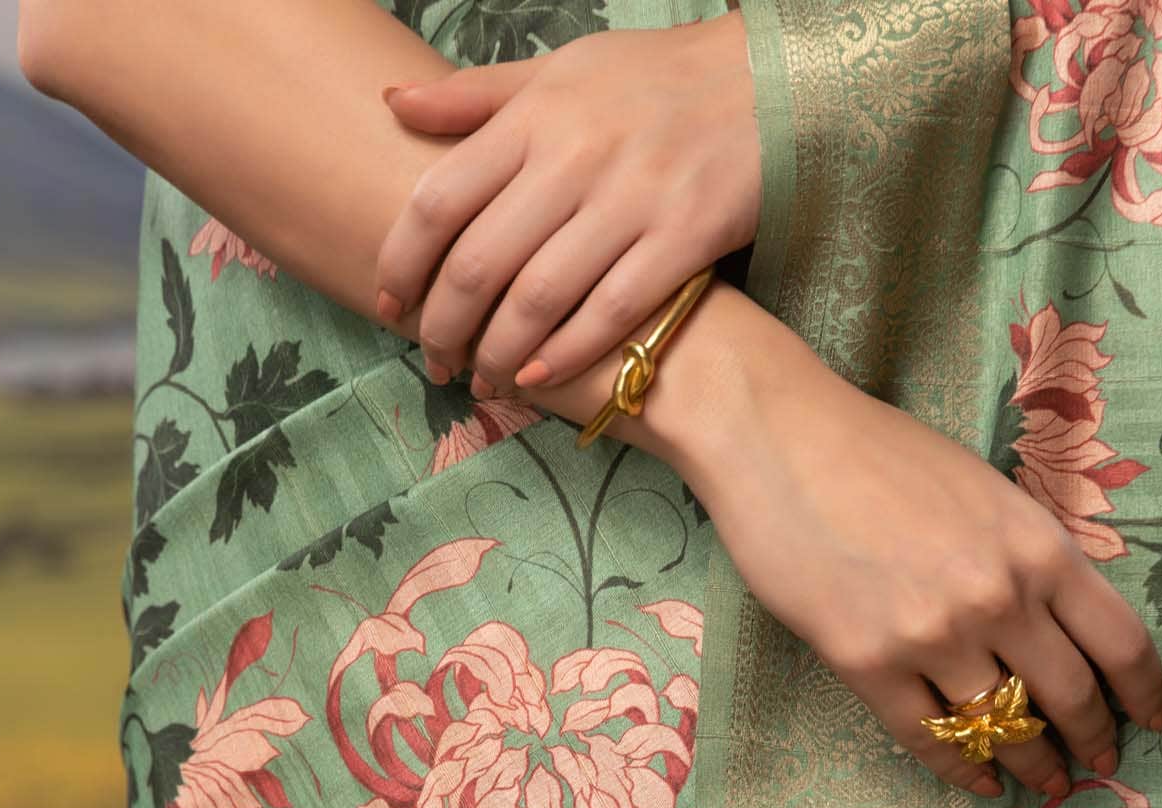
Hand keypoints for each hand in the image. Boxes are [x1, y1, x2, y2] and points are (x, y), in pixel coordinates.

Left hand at [373, 14, 759, 395]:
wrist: (771, 84)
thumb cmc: (655, 81)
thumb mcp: (563, 71)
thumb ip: (478, 98)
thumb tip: (392, 104)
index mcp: (536, 116)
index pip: (440, 198)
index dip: (403, 261)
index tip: (391, 303)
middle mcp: (576, 156)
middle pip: (480, 262)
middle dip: (445, 327)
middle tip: (436, 361)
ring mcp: (632, 199)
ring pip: (539, 298)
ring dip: (500, 355)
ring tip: (484, 383)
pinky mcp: (684, 237)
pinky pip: (611, 311)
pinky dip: (567, 353)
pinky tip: (540, 378)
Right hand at [648, 291, 1161, 798]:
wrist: (782, 440)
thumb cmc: (882, 455)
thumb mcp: (988, 494)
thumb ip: (1029, 557)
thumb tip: (1058, 629)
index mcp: (1037, 547)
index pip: (1120, 643)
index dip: (1143, 695)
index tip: (1148, 722)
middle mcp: (997, 598)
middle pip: (1070, 698)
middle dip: (1090, 742)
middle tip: (1094, 766)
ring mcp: (932, 636)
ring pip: (1002, 728)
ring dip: (1029, 766)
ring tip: (1038, 781)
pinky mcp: (867, 665)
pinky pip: (929, 739)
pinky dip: (961, 770)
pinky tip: (976, 783)